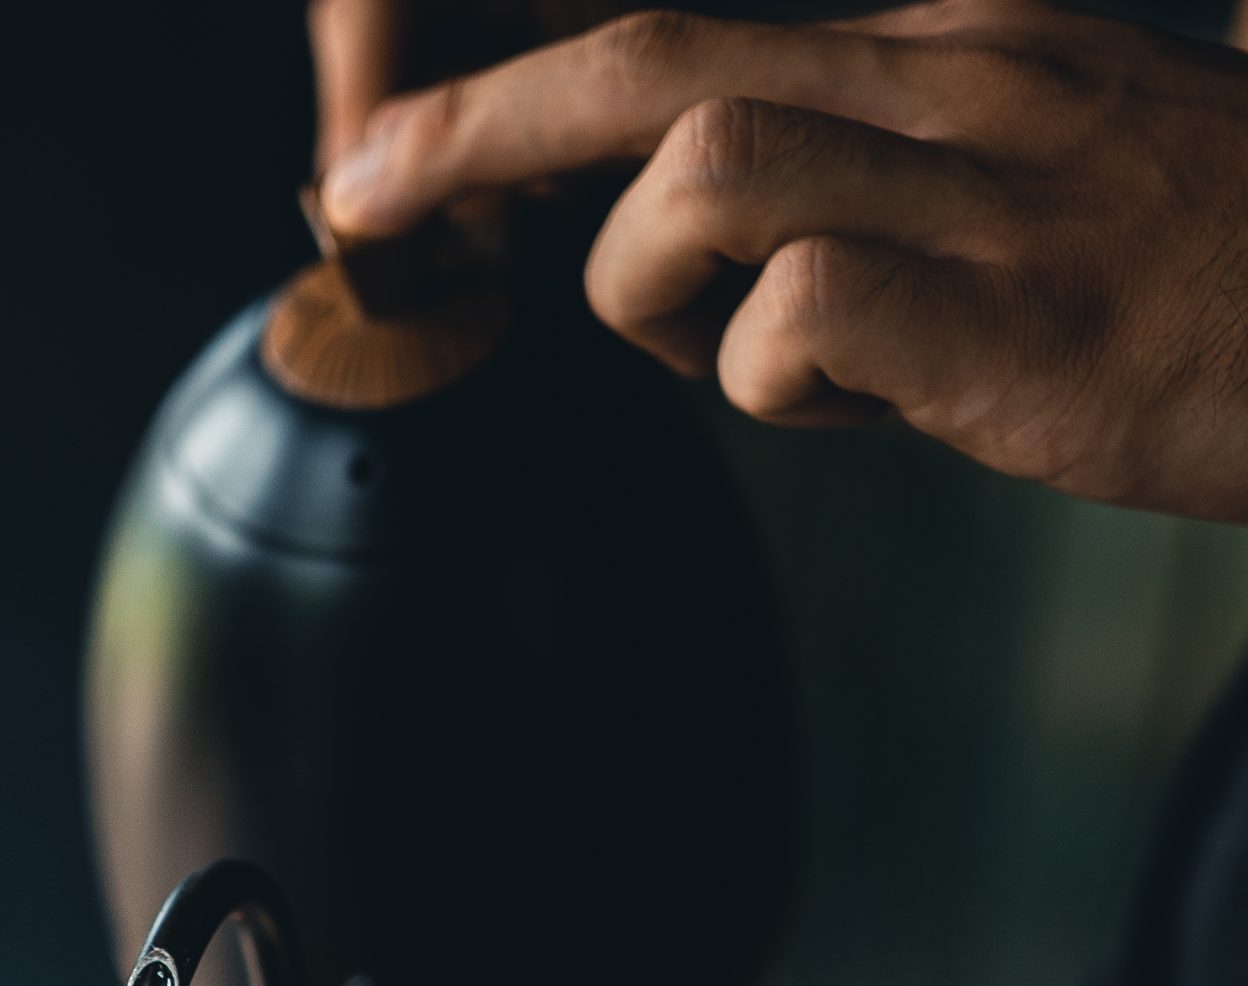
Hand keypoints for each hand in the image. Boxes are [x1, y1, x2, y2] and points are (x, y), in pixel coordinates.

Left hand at [318, 0, 1247, 521]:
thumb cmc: (1201, 279)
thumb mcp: (1021, 193)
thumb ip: (858, 204)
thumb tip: (692, 276)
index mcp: (950, 50)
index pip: (693, 41)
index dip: (527, 105)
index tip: (405, 161)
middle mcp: (959, 85)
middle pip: (657, 63)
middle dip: (475, 129)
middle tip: (357, 195)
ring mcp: (992, 194)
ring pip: (705, 175)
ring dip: (652, 290)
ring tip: (735, 352)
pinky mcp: (1016, 320)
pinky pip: (795, 318)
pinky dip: (768, 387)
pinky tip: (853, 408)